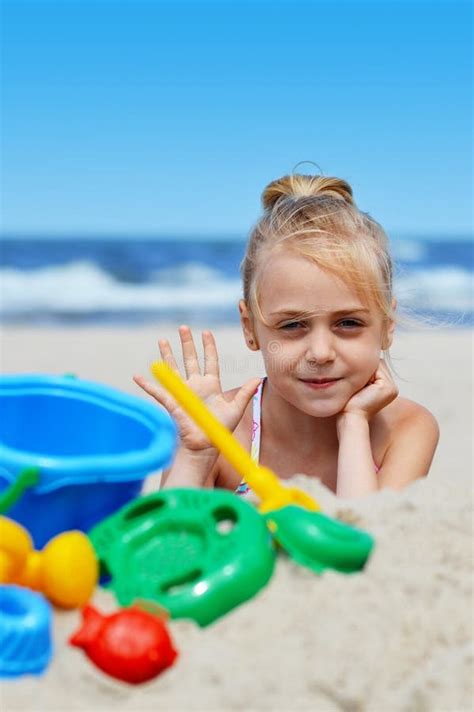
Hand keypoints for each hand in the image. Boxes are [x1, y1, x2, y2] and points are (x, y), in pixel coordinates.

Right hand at [134, 325, 260, 453]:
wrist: (205, 446)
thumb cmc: (219, 430)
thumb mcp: (235, 410)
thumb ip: (245, 393)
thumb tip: (258, 379)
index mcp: (211, 385)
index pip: (210, 361)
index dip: (208, 347)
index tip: (206, 332)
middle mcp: (196, 385)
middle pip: (190, 359)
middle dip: (187, 343)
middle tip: (183, 327)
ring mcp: (183, 392)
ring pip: (173, 369)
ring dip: (167, 355)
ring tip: (162, 340)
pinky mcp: (172, 402)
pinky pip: (157, 392)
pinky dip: (146, 384)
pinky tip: (137, 376)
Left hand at [339, 359, 398, 421]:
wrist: (350, 418)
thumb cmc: (348, 405)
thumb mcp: (356, 386)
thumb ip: (362, 373)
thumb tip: (357, 357)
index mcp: (386, 388)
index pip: (375, 366)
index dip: (362, 370)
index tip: (352, 381)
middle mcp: (392, 388)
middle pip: (377, 364)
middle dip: (363, 369)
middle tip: (356, 386)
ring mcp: (392, 388)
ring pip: (376, 365)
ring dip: (363, 372)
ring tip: (357, 387)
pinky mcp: (388, 388)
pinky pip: (375, 369)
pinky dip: (365, 374)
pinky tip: (360, 387)